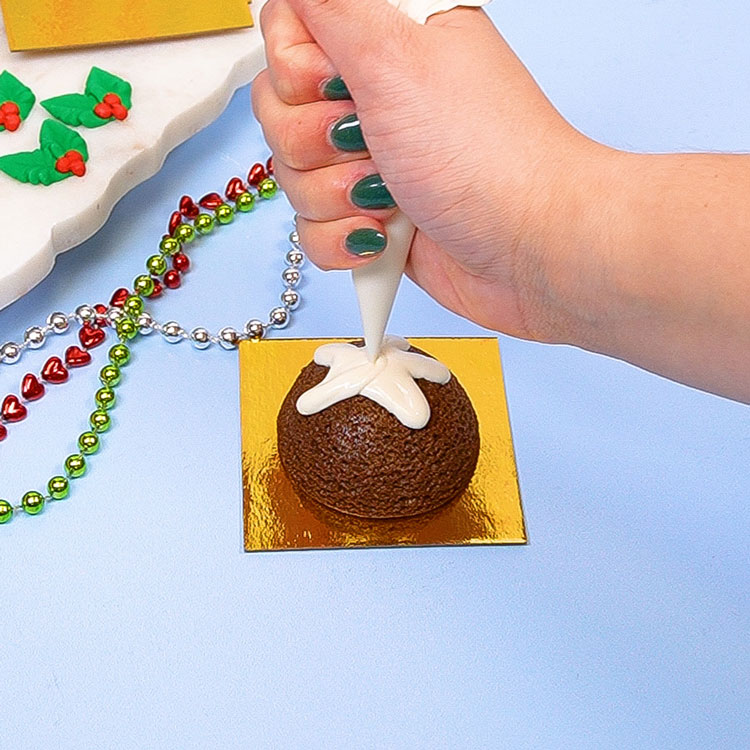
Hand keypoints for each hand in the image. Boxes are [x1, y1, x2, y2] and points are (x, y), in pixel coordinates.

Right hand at [252, 0, 598, 341]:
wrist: (528, 247)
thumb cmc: (486, 155)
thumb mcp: (398, 56)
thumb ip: (332, 7)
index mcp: (385, 41)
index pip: (288, 33)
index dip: (297, 68)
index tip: (337, 86)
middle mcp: (373, 98)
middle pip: (279, 110)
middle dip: (316, 141)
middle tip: (371, 142)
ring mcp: (369, 161)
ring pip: (291, 175)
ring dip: (335, 195)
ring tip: (390, 194)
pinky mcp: (369, 217)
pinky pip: (310, 229)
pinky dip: (342, 239)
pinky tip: (383, 236)